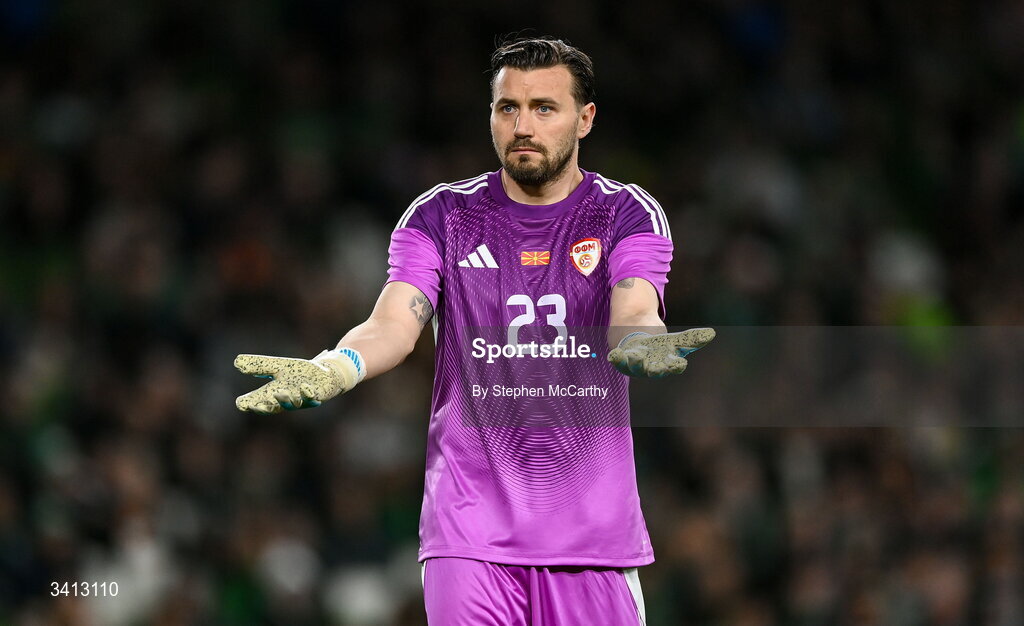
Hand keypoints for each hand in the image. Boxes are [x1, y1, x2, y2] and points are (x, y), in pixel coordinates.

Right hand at [234, 349, 363, 413]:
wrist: (329, 372)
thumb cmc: (303, 372)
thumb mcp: (280, 366)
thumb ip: (260, 366)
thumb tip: (236, 363)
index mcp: (276, 393)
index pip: (260, 401)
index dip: (251, 404)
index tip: (241, 404)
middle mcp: (289, 399)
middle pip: (274, 406)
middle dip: (266, 406)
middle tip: (257, 404)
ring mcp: (304, 399)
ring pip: (293, 403)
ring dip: (286, 400)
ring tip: (279, 394)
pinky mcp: (318, 395)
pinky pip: (313, 397)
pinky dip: (308, 394)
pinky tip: (305, 389)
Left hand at [608, 328, 715, 376]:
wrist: (635, 341)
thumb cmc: (658, 346)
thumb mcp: (675, 341)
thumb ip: (692, 339)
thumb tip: (712, 333)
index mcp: (666, 364)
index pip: (673, 367)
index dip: (675, 366)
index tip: (679, 364)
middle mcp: (650, 367)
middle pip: (654, 371)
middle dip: (655, 370)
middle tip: (655, 369)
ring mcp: (634, 364)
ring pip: (635, 366)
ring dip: (636, 362)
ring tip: (636, 356)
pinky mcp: (621, 358)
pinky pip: (617, 360)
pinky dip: (615, 358)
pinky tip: (613, 354)